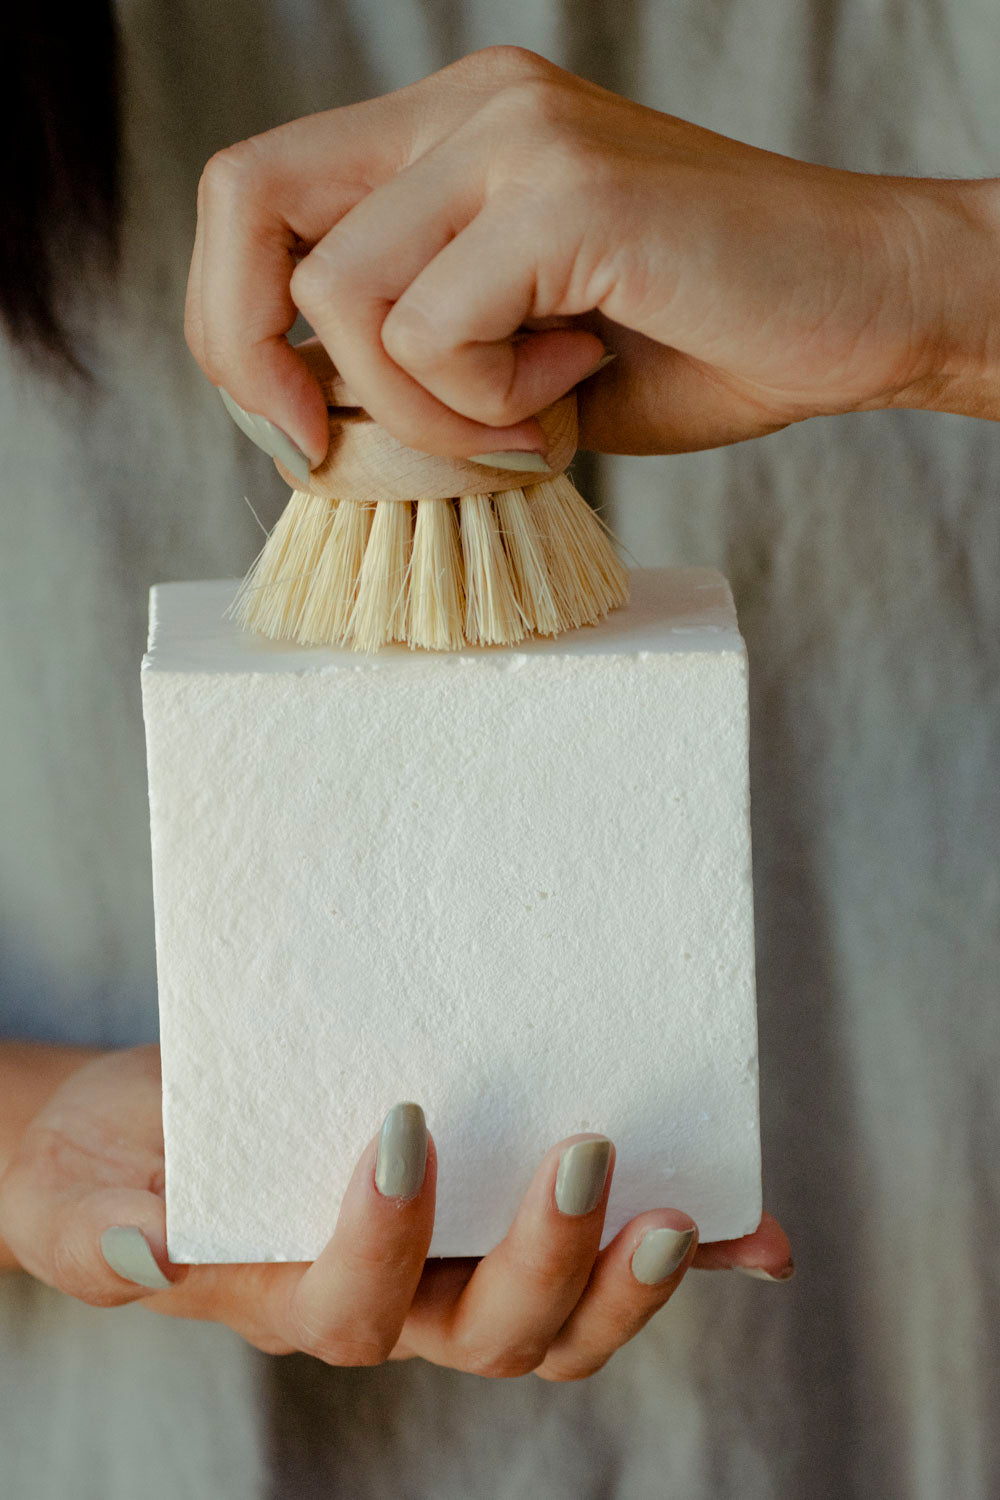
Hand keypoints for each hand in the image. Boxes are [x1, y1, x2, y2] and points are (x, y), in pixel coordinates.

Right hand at [0, 1045, 792, 1379]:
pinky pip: (609, 1257)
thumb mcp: (92, 1205)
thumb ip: (112, 1236)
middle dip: (546, 1257)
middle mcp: (400, 1304)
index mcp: (303, 1301)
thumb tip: (153, 1249)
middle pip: (494, 1330)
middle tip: (582, 1151)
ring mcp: (460, 1269)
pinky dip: (691, 1254)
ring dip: (635, 1275)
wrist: (150, 1150)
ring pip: (563, 1315)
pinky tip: (755, 1234)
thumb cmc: (119, 1178)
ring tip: (685, 1212)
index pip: (353, 1304)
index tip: (401, 1125)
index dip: (383, 1238)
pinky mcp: (507, 1221)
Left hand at [185, 46, 999, 472]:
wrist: (858, 310)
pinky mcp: (569, 195)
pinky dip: (487, 405)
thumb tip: (311, 429)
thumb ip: (413, 367)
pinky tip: (575, 387)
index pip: (256, 192)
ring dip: (420, 410)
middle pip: (248, 197)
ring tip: (528, 417)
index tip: (296, 429)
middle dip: (250, 358)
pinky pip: (434, 330)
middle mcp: (470, 108)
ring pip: (343, 296)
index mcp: (446, 135)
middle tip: (327, 448)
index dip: (230, 321)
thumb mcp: (516, 364)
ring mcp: (519, 138)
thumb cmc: (700, 340)